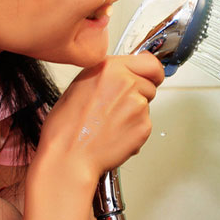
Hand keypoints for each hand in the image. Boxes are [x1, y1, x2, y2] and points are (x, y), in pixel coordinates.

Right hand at [34, 54, 164, 184]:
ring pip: (147, 105)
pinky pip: (146, 124)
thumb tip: (122, 74)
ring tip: (111, 124)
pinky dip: (135, 131)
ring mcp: (138, 104)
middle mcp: (126, 82)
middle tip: (120, 107)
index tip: (152, 77)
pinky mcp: (144, 125)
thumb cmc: (66, 127)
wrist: (70, 156)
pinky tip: (115, 135)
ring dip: (135, 113)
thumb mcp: (79, 86)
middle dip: (140, 94)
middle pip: (150, 84)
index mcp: (109, 68)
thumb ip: (107, 76)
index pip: (149, 62)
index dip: (151, 72)